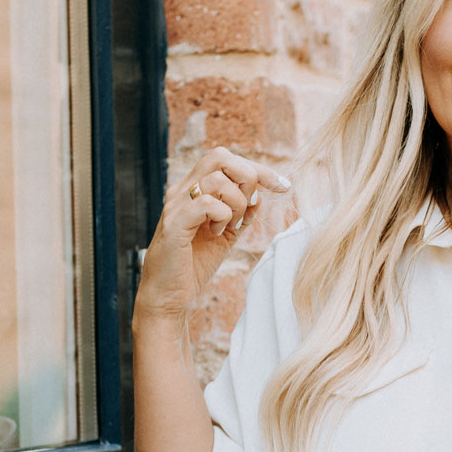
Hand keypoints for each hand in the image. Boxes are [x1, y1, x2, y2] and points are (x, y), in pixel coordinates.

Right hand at [134, 147, 290, 320]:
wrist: (169, 294)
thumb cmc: (194, 264)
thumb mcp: (227, 233)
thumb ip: (242, 213)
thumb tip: (260, 193)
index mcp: (194, 188)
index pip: (227, 159)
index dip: (259, 168)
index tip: (282, 186)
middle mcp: (182, 190)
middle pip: (220, 157)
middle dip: (248, 179)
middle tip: (248, 209)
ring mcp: (176, 204)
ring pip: (218, 181)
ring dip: (236, 205)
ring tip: (229, 226)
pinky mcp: (175, 223)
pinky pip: (207, 204)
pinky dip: (223, 217)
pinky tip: (217, 233)